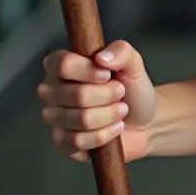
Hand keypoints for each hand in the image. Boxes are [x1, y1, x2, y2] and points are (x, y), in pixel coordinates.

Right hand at [37, 39, 157, 162]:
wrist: (143, 121)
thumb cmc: (132, 89)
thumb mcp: (133, 63)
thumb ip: (121, 51)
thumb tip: (101, 57)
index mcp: (64, 66)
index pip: (62, 64)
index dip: (88, 71)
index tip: (107, 75)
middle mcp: (52, 91)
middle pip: (77, 94)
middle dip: (108, 95)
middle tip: (120, 93)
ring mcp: (55, 118)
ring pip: (82, 119)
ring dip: (110, 115)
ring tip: (120, 109)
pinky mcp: (62, 143)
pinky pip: (79, 141)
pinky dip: (105, 134)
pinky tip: (114, 127)